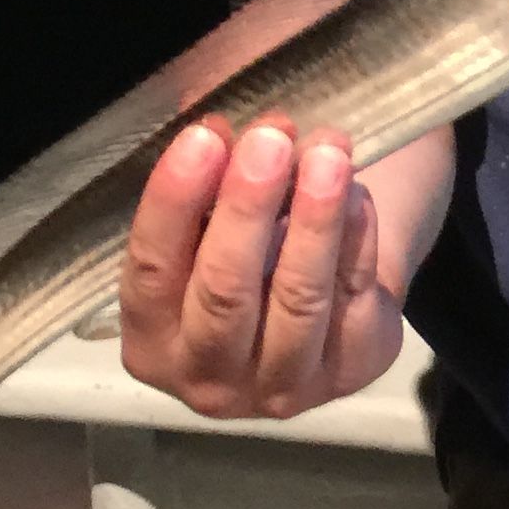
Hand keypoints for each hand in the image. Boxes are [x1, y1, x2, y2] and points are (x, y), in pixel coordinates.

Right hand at [120, 116, 402, 419]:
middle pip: (224, 293)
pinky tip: (357, 192)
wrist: (322, 294)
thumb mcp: (205, 220)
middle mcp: (208, 381)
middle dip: (247, 209)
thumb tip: (215, 120)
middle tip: (270, 140)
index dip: (174, 201)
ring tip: (327, 154)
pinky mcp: (352, 368)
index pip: (151, 272)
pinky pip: (354, 298)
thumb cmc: (242, 246)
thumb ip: (202, 176)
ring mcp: (283, 388)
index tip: (204, 135)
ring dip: (314, 221)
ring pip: (298, 300)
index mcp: (152, 344)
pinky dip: (357, 239)